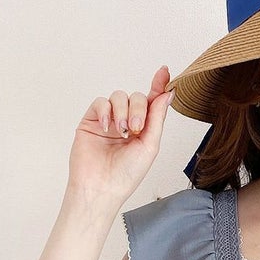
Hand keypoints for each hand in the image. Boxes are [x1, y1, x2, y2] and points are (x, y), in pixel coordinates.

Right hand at [66, 65, 173, 208]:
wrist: (101, 187)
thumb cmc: (127, 174)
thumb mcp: (150, 145)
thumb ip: (157, 118)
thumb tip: (168, 94)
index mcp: (144, 129)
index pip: (152, 102)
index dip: (159, 85)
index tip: (165, 72)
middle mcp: (127, 122)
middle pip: (136, 97)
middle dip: (138, 109)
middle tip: (136, 128)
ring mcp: (109, 120)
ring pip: (119, 96)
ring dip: (123, 111)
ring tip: (122, 132)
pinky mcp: (92, 120)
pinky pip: (100, 102)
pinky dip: (106, 111)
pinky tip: (107, 127)